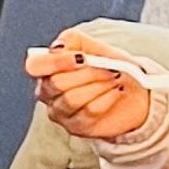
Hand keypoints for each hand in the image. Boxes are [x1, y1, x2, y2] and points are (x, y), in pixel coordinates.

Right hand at [24, 31, 151, 142]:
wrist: (132, 90)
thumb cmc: (109, 66)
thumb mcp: (94, 46)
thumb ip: (74, 41)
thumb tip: (59, 46)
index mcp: (47, 69)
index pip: (35, 66)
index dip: (55, 62)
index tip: (82, 58)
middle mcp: (48, 92)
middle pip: (56, 84)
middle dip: (87, 73)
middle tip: (109, 67)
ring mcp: (60, 112)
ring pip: (71, 99)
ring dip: (98, 85)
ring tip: (115, 77)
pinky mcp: (75, 127)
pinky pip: (88, 112)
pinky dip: (106, 98)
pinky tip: (116, 91)